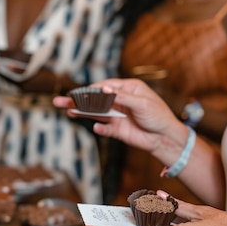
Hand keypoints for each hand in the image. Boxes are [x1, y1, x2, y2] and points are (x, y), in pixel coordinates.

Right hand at [53, 79, 184, 153]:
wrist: (166, 138)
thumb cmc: (158, 116)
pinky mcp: (117, 130)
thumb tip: (104, 88)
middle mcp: (120, 101)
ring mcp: (117, 116)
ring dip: (82, 113)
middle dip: (79, 100)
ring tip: (67, 111)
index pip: (105, 86)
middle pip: (95, 99)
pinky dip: (100, 128)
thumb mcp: (142, 103)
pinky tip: (97, 128)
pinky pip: (105, 128)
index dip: (91, 89)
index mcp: (128, 89)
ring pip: (96, 113)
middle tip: (60, 100)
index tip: (78, 93)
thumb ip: (121, 97)